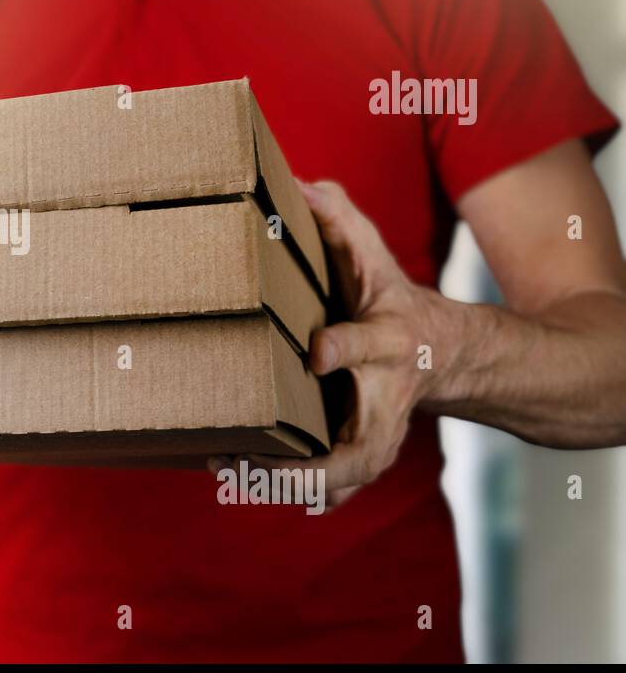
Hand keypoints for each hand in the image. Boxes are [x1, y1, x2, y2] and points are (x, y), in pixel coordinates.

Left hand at [209, 180, 449, 508]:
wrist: (445, 355)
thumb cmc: (393, 300)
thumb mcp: (375, 256)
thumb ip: (341, 220)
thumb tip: (301, 182)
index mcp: (390, 341)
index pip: (366, 344)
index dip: (342, 349)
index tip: (315, 353)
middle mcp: (387, 397)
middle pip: (355, 447)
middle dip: (303, 461)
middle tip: (243, 453)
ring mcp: (380, 436)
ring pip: (337, 479)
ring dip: (282, 481)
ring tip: (226, 463)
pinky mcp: (365, 458)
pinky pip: (329, 489)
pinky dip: (291, 490)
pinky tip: (243, 476)